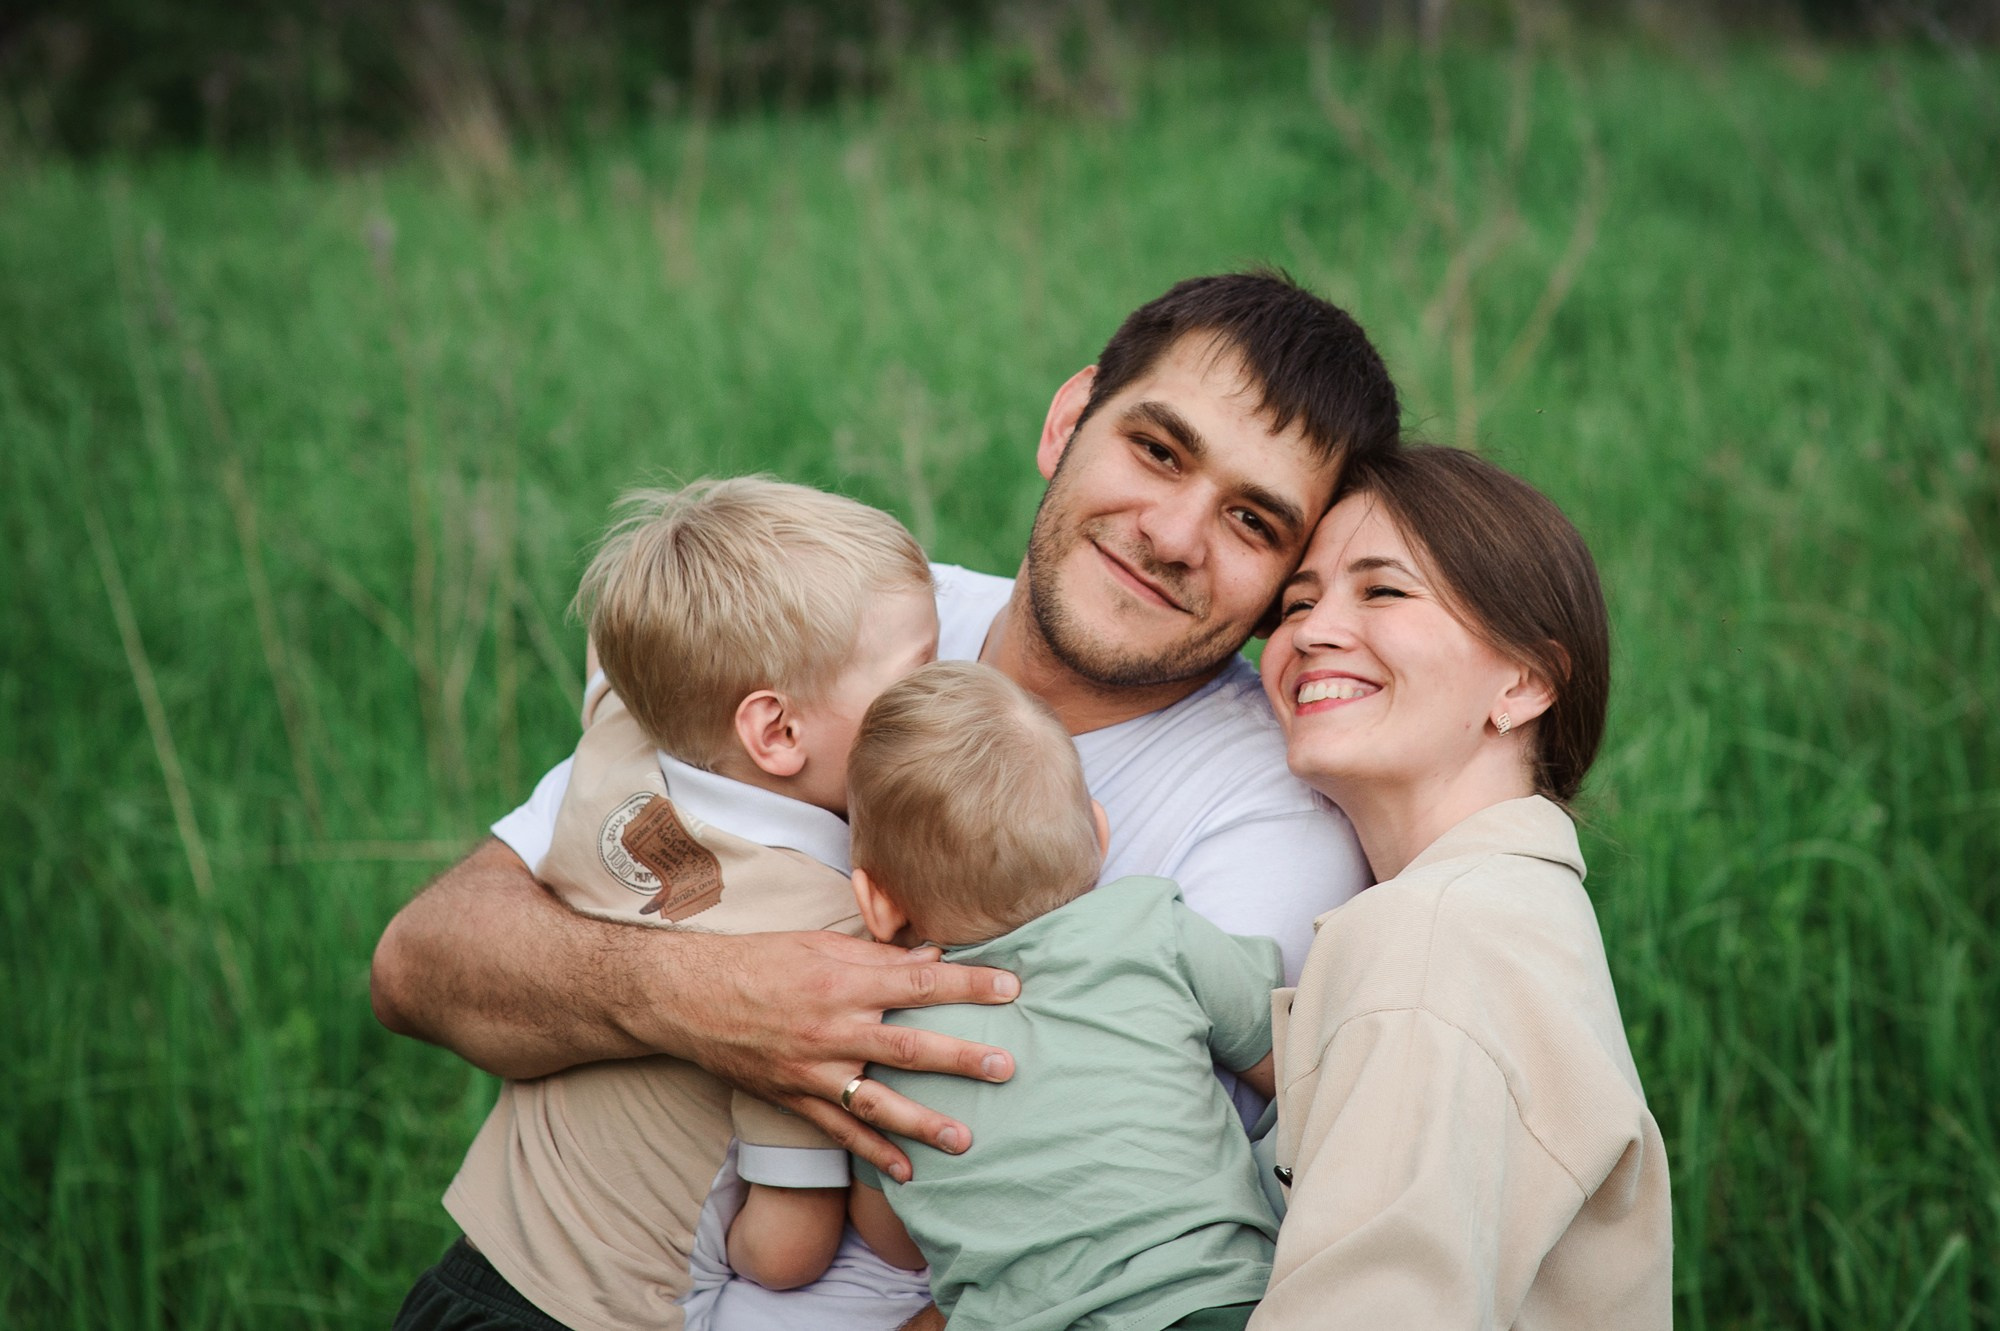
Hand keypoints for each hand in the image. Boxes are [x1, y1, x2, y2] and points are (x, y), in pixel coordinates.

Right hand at [645, 930, 1017, 1180]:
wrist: (689, 997)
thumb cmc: (759, 961)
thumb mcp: (820, 945)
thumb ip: (879, 955)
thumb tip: (934, 956)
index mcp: (844, 981)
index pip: (919, 982)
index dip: (968, 984)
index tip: (1011, 986)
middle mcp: (832, 1028)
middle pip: (908, 1045)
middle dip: (961, 1056)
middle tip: (1006, 1066)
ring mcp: (813, 1070)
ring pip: (877, 1101)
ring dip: (923, 1122)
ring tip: (965, 1139)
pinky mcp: (794, 1098)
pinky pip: (839, 1131)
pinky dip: (873, 1153)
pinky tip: (906, 1173)